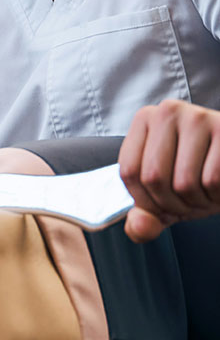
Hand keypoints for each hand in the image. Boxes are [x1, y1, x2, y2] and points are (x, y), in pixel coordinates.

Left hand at [119, 99, 219, 241]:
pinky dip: (217, 196)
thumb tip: (138, 228)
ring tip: (206, 194)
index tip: (161, 205)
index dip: (145, 200)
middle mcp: (168, 111)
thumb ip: (145, 216)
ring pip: (184, 183)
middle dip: (173, 205)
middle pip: (154, 177)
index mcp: (145, 119)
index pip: (128, 171)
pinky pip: (212, 181)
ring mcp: (198, 117)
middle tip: (189, 203)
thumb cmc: (199, 175)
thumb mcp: (166, 196)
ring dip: (198, 203)